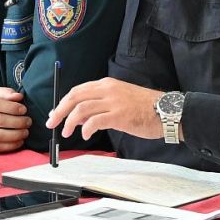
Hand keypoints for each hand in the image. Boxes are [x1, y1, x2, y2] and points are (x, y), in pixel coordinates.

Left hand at [46, 77, 162, 140]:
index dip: (63, 102)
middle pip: (75, 97)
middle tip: (52, 123)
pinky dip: (85, 129)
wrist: (168, 111)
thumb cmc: (146, 108)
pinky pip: (94, 121)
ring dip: (69, 122)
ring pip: (81, 109)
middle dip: (59, 111)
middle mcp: (109, 89)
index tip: (56, 113)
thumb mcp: (120, 101)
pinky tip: (86, 135)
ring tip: (66, 133)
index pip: (78, 90)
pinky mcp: (119, 115)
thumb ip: (100, 106)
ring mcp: (114, 102)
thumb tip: (79, 116)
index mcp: (108, 84)